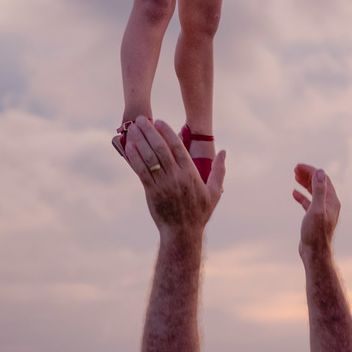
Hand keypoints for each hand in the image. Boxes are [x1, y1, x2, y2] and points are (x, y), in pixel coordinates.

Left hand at [125, 116, 225, 240]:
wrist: (182, 233)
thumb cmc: (200, 213)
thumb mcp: (214, 192)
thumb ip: (219, 170)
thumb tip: (223, 152)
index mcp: (191, 174)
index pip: (177, 147)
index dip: (167, 132)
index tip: (159, 121)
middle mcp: (176, 176)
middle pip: (160, 149)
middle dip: (150, 132)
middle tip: (141, 119)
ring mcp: (163, 184)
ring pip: (149, 158)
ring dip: (139, 141)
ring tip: (133, 128)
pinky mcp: (151, 192)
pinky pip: (141, 171)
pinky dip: (134, 158)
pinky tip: (129, 147)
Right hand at [293, 164, 340, 260]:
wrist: (314, 253)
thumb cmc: (315, 233)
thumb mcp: (316, 209)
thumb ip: (318, 190)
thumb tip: (319, 171)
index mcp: (332, 201)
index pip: (322, 179)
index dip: (311, 171)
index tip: (298, 167)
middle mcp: (329, 204)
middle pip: (319, 184)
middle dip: (308, 175)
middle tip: (295, 169)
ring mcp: (322, 211)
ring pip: (314, 192)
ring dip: (305, 183)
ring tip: (295, 176)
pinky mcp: (315, 218)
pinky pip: (309, 202)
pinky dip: (302, 196)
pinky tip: (294, 193)